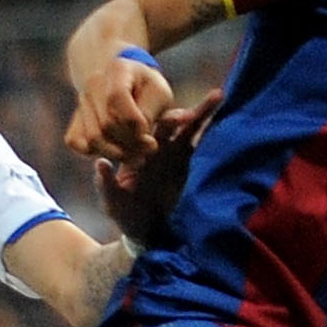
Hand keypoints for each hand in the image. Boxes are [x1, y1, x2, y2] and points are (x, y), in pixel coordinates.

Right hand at [68, 50, 174, 166]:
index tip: (152, 140)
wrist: (121, 75)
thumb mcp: (160, 92)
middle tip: (148, 151)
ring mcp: (81, 101)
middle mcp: (93, 84)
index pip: (118, 101)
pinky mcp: (75, 118)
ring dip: (116, 153)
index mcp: (117, 70)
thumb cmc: (146, 85)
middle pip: (106, 125)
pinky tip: (113, 150)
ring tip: (136, 157)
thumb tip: (149, 142)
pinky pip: (76, 141)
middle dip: (130, 144)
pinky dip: (93, 152)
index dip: (136, 127)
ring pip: (92, 138)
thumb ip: (157, 114)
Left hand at [94, 91, 216, 245]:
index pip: (146, 128)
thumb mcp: (113, 201)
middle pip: (173, 123)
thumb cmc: (126, 215)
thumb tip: (100, 163)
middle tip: (197, 108)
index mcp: (138, 151)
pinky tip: (226, 117)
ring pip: (191, 129)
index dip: (156, 120)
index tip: (170, 117)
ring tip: (218, 95)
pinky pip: (204, 147)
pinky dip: (213, 132)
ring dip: (203, 113)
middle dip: (185, 113)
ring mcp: (177, 156)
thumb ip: (106, 183)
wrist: (146, 231)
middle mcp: (158, 148)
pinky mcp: (192, 167)